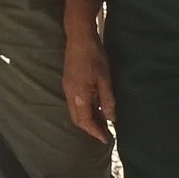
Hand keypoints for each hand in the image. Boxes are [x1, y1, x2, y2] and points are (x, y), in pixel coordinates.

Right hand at [61, 25, 115, 141]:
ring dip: (87, 119)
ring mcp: (67, 88)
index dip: (96, 132)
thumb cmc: (94, 56)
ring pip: (75, 112)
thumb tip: (111, 118)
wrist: (79, 37)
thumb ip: (107, 101)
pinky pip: (74, 103)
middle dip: (90, 129)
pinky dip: (84, 110)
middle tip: (104, 133)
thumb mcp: (105, 79)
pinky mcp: (68, 82)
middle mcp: (70, 94)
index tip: (106, 139)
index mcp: (79, 95)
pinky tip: (95, 107)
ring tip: (102, 122)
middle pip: (77, 119)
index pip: (86, 121)